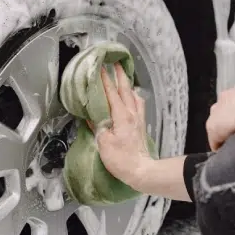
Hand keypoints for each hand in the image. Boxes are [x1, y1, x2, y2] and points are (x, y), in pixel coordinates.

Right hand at [94, 62, 152, 188]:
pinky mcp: (141, 125)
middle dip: (119, 75)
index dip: (104, 80)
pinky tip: (131, 97)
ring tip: (122, 77)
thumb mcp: (103, 143)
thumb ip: (98, 126)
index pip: (111, 93)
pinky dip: (133, 96)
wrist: (141, 171)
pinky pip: (138, 104)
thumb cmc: (121, 159)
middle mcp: (132, 113)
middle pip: (125, 90)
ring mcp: (138, 118)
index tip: (99, 67)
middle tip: (115, 63)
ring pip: (133, 96)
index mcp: (121, 115)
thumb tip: (92, 115)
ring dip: (127, 85)